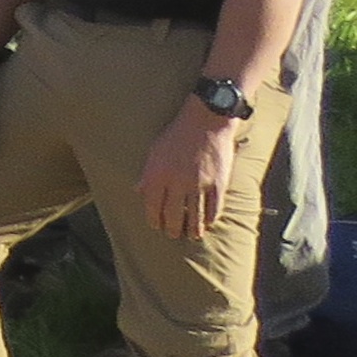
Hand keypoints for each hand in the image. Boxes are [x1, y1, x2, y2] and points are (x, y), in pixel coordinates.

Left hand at [141, 102, 243, 239]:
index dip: (154, 220)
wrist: (206, 121)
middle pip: (173, 215)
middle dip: (172, 228)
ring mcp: (199, 184)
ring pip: (194, 216)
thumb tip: (137, 191)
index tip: (156, 226)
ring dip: (192, 229)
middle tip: (173, 234)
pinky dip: (211, 219)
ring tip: (192, 236)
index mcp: (158, 175)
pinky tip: (208, 223)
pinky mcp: (218, 183)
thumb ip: (147, 173)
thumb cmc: (177, 135)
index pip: (152, 206)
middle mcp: (177, 182)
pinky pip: (214, 208)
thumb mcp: (155, 151)